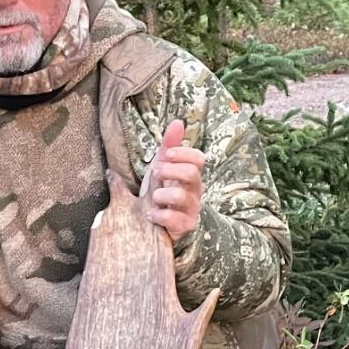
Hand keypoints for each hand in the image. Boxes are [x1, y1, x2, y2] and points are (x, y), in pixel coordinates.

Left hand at [140, 119, 203, 242]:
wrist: (156, 224)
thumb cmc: (161, 192)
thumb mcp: (162, 167)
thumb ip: (169, 146)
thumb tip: (177, 122)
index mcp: (191, 174)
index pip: (198, 159)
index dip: (182, 153)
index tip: (165, 155)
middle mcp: (195, 191)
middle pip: (191, 173)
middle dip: (169, 170)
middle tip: (155, 173)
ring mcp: (192, 209)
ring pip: (181, 196)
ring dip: (162, 195)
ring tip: (153, 198)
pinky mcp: (185, 227)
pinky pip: (175, 220)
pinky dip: (159, 216)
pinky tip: (150, 215)